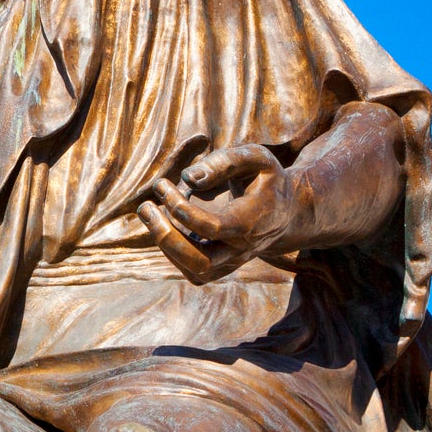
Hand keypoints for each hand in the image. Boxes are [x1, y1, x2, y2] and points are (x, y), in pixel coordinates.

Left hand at [137, 144, 300, 283]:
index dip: (182, 210)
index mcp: (251, 223)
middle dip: (167, 237)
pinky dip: (172, 252)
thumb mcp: (255, 159)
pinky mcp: (221, 268)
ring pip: (194, 270)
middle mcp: (241, 250)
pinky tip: (164, 224)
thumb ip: (224, 162)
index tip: (163, 185)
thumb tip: (187, 178)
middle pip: (201, 262)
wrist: (285, 211)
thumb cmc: (265, 180)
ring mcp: (231, 263)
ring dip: (164, 244)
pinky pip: (192, 272)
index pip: (212, 228)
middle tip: (146, 207)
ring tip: (148, 211)